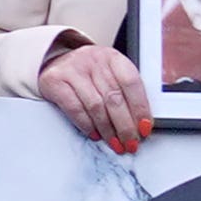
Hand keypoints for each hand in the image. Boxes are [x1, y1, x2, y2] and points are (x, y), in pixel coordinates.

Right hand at [36, 42, 156, 153]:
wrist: (56, 62)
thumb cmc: (89, 72)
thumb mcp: (110, 74)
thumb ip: (125, 93)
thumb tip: (140, 123)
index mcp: (112, 58)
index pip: (131, 83)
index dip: (140, 108)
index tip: (145, 127)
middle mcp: (93, 60)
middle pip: (114, 98)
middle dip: (125, 126)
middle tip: (131, 142)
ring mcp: (73, 70)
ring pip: (96, 106)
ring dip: (108, 130)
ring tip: (115, 142)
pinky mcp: (55, 81)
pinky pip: (75, 109)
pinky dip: (87, 125)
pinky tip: (95, 134)